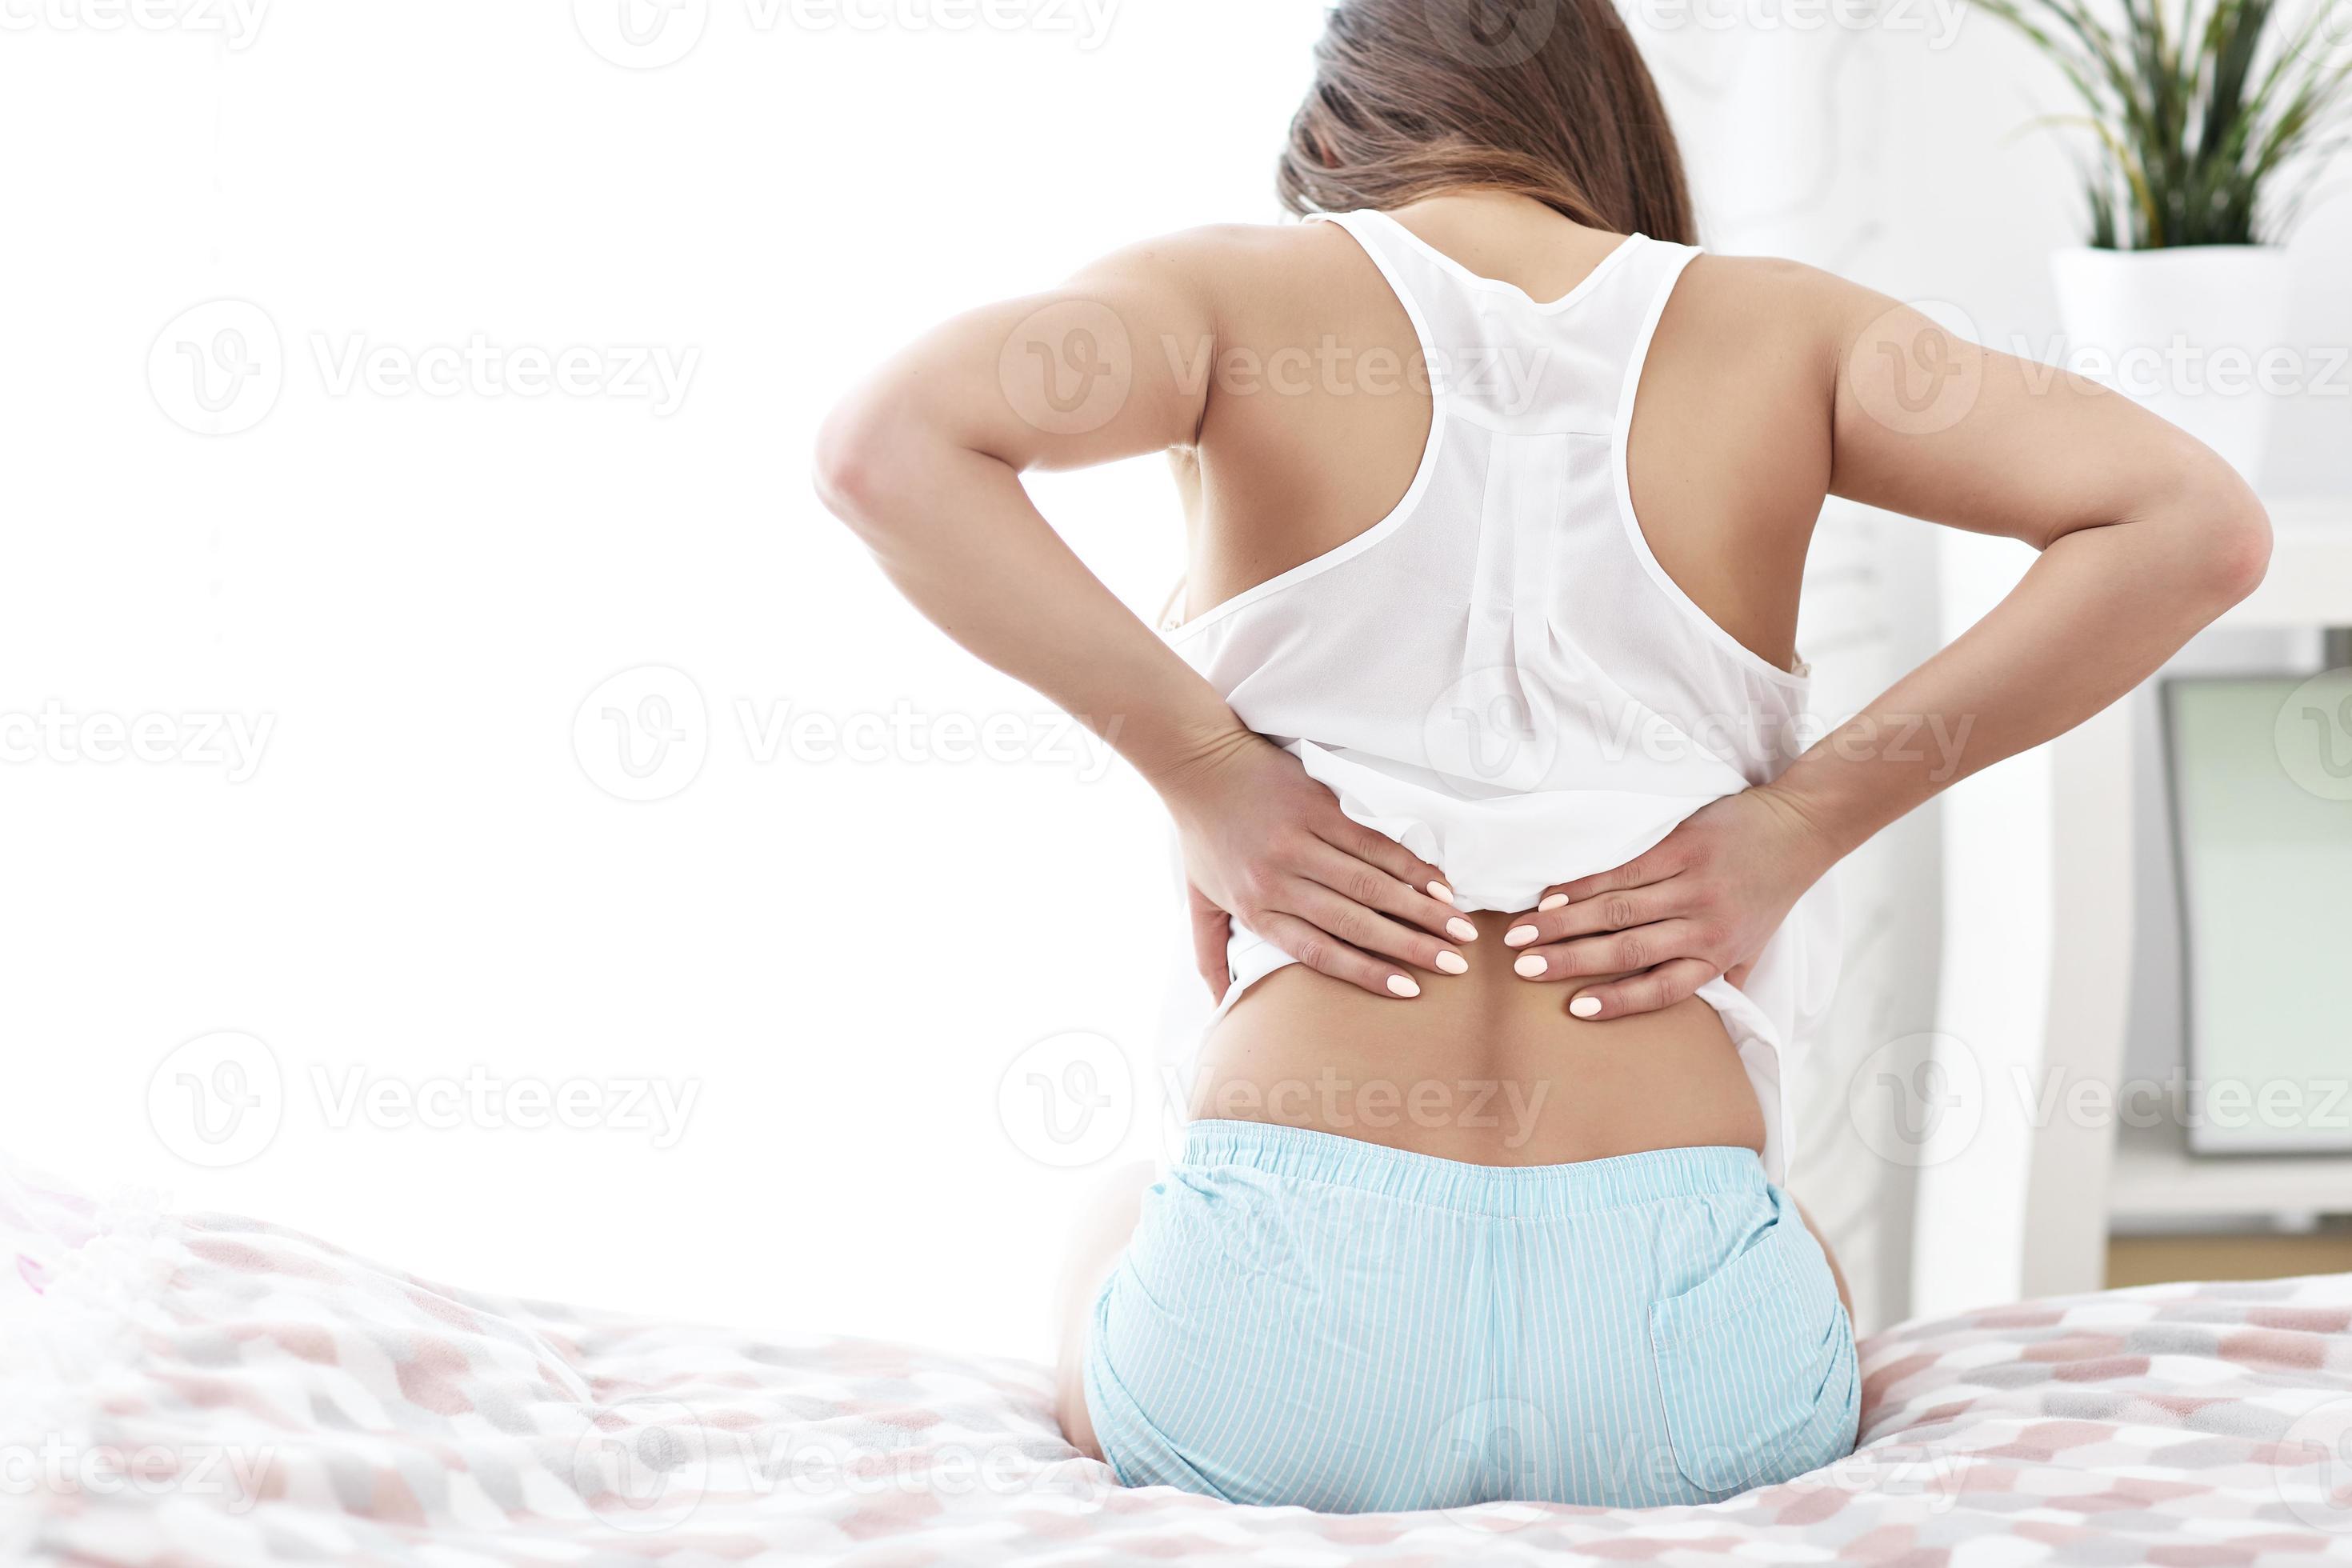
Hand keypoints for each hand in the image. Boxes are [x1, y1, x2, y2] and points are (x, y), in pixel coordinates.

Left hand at [1159, 727, 1476, 1000]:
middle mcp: (1281, 880)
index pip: (1319, 951)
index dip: (1367, 972)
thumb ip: (1210, 956)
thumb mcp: (1198, 903)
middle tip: (1453, 966)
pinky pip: (1373, 843)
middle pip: (1356, 922)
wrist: (1199, 764)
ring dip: (1422, 909)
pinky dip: (1409, 865)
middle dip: (1411, 947)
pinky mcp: (1319, 808)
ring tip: (1459, 930)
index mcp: (1257, 909)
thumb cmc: (1202, 838)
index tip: (1409, 989)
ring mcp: (1302, 842)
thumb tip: (1220, 1005)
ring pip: (1372, 884)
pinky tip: (1438, 883)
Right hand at [1500, 785, 1836, 1019]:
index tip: (1575, 1011)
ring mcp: (1690, 886)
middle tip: (1524, 970)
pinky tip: (1551, 898)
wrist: (1798, 831)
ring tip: (1521, 935)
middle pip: (1627, 950)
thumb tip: (1706, 1027)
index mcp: (1717, 957)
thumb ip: (1724, 979)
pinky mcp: (1681, 848)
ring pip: (1615, 911)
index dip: (1618, 1000)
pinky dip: (1583, 886)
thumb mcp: (1754, 946)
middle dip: (1570, 961)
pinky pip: (1622, 872)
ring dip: (1562, 924)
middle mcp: (1703, 927)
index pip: (1663, 988)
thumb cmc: (1769, 893)